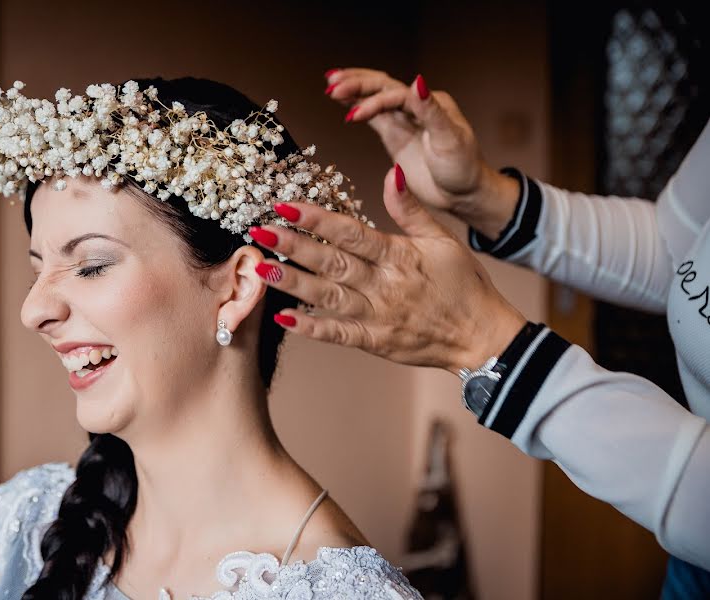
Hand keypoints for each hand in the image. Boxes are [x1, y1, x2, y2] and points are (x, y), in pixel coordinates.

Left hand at [249, 165, 525, 373]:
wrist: (482, 337)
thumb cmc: (463, 285)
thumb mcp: (444, 240)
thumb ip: (411, 209)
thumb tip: (391, 173)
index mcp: (398, 255)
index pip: (351, 233)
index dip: (316, 219)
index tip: (286, 206)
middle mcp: (384, 284)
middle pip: (332, 262)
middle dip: (293, 246)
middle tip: (259, 231)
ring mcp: (378, 315)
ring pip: (328, 296)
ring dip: (293, 283)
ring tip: (261, 269)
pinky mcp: (375, 342)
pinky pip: (339, 335)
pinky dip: (311, 328)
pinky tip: (284, 318)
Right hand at [325, 68, 518, 238]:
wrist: (463, 193)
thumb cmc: (463, 168)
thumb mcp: (450, 139)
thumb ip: (430, 110)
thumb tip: (417, 81)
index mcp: (431, 102)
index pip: (396, 95)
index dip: (373, 102)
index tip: (353, 115)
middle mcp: (416, 105)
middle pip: (381, 86)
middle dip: (356, 84)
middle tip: (332, 85)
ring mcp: (403, 119)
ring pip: (374, 96)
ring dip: (353, 89)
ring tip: (330, 84)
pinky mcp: (394, 134)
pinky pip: (372, 115)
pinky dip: (356, 105)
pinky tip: (340, 101)